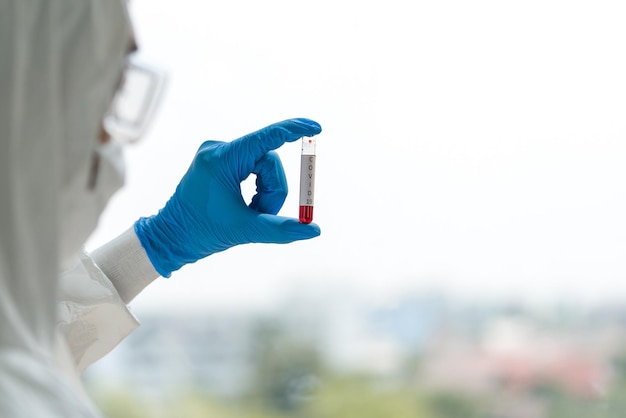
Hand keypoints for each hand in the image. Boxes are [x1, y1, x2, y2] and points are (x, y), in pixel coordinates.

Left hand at [134, 118, 321, 276]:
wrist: (172, 237)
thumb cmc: (201, 232)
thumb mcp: (245, 230)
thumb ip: (281, 229)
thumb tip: (313, 230)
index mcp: (221, 160)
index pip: (265, 139)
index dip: (293, 131)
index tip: (316, 128)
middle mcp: (218, 150)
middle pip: (268, 161)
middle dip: (272, 190)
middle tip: (262, 212)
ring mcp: (218, 154)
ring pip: (263, 166)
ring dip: (265, 191)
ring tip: (251, 212)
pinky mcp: (220, 161)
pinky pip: (252, 168)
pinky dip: (257, 188)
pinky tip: (246, 205)